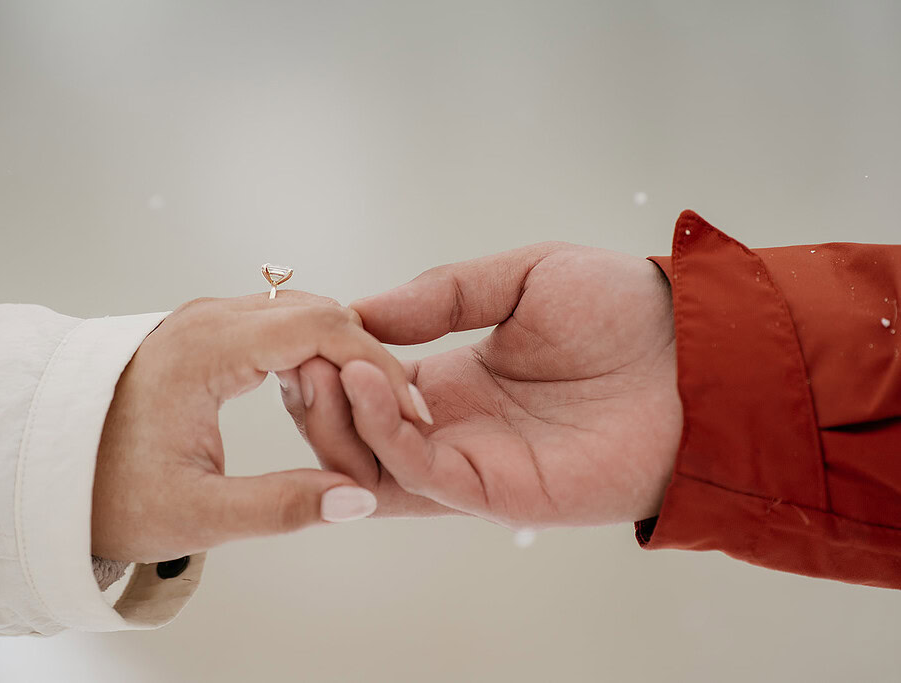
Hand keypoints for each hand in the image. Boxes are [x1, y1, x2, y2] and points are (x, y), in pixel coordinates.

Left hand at [92, 292, 426, 561]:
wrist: (42, 470)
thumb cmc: (106, 491)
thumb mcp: (196, 514)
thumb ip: (281, 507)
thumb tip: (359, 498)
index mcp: (204, 351)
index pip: (320, 328)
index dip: (376, 368)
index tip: (408, 413)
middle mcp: (206, 319)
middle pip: (319, 313)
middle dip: (366, 364)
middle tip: (394, 421)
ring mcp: (204, 321)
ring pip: (302, 316)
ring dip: (341, 359)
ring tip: (360, 419)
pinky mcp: (204, 334)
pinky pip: (276, 327)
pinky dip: (311, 356)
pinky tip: (318, 401)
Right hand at [285, 243, 682, 527]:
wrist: (696, 349)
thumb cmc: (620, 310)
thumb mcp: (519, 277)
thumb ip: (441, 294)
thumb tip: (360, 309)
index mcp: (450, 381)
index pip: (361, 384)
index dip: (327, 357)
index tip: (303, 322)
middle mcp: (450, 427)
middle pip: (350, 434)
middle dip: (315, 395)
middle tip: (300, 352)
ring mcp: (468, 463)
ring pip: (368, 464)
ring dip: (334, 418)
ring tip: (325, 364)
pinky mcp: (493, 492)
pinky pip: (415, 474)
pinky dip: (379, 434)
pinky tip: (368, 380)